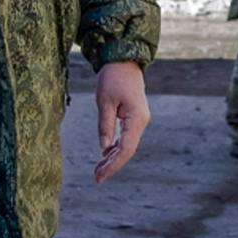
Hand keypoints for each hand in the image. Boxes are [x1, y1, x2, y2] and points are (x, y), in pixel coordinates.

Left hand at [93, 61, 149, 183]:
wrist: (124, 59)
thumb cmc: (113, 77)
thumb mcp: (104, 101)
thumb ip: (105, 125)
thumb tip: (104, 148)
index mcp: (137, 119)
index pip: (126, 149)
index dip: (113, 165)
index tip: (100, 176)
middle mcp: (141, 122)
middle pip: (128, 150)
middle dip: (112, 165)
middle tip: (96, 177)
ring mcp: (139, 120)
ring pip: (127, 145)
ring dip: (113, 157)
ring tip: (98, 170)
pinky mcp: (134, 117)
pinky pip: (126, 137)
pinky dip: (116, 147)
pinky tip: (105, 154)